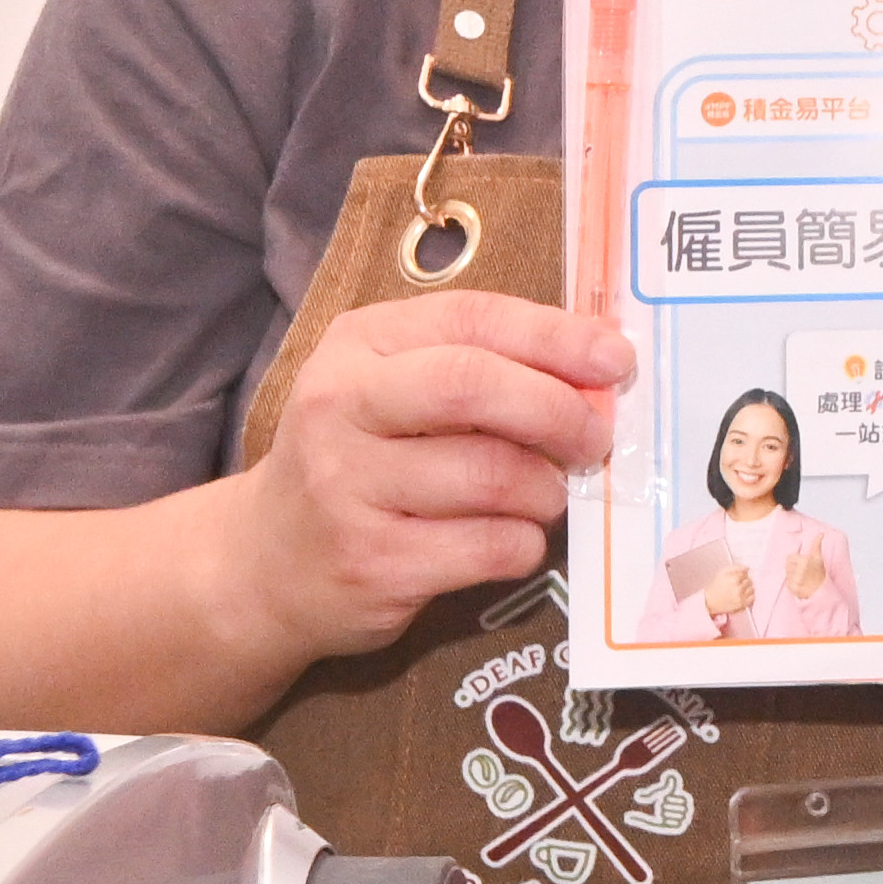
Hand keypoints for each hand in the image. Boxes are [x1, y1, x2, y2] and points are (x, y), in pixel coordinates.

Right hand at [234, 289, 626, 667]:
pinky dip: (524, 544)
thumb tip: (597, 368)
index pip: (473, 320)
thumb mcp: (394, 388)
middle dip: (557, 410)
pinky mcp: (372, 563)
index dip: (556, 337)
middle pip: (474, 387)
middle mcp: (340, 407)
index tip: (616, 360)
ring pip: (491, 475)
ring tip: (545, 496)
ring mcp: (348, 489)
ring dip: (545, 489)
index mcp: (358, 344)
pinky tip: (514, 541)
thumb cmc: (358, 460)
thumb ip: (481, 366)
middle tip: (596, 439)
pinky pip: (487, 547)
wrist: (266, 563)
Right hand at [693, 556, 753, 625]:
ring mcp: (740, 597)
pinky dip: (749, 596)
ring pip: (752, 589)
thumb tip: (747, 568)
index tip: (739, 576)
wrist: (709, 601)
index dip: (742, 574)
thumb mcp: (722, 573)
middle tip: (738, 583)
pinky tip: (743, 595)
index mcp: (734, 578)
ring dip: (748, 588)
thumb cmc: (715, 587)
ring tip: (740, 590)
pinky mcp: (741, 605)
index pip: (746, 573)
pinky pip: (752, 598)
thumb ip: (736, 567)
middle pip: (749, 581)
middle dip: (745, 581)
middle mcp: (738, 588)